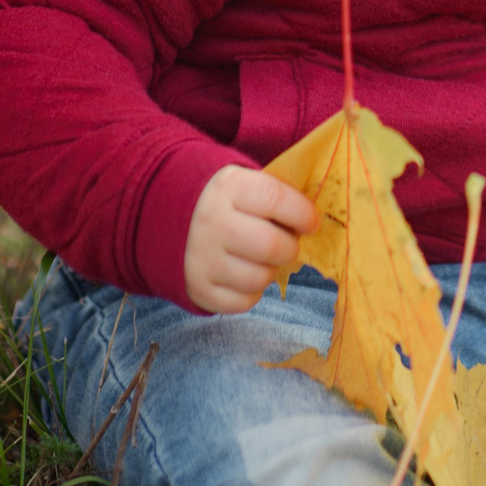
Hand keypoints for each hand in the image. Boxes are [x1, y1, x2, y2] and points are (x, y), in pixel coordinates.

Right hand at [185, 166, 317, 313]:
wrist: (169, 218)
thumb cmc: (227, 202)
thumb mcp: (246, 184)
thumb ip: (279, 196)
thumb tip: (317, 221)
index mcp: (228, 188)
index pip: (277, 199)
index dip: (303, 214)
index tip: (311, 223)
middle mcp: (211, 222)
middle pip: (272, 246)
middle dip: (290, 247)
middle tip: (288, 244)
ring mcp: (201, 258)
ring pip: (260, 278)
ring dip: (271, 271)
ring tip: (262, 259)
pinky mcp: (198, 288)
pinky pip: (244, 302)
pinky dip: (252, 292)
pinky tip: (244, 273)